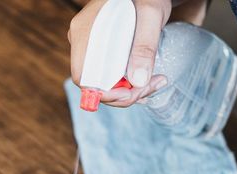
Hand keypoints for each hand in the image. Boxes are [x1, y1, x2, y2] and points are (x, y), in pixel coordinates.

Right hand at [69, 0, 207, 106]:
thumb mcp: (151, 15)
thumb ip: (145, 47)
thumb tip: (138, 81)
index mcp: (85, 32)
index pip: (83, 77)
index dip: (104, 93)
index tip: (130, 93)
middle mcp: (82, 42)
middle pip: (94, 85)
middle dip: (122, 95)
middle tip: (149, 88)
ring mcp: (90, 48)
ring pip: (102, 85)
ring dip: (127, 92)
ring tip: (153, 83)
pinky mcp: (101, 52)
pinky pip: (108, 78)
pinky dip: (126, 85)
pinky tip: (144, 82)